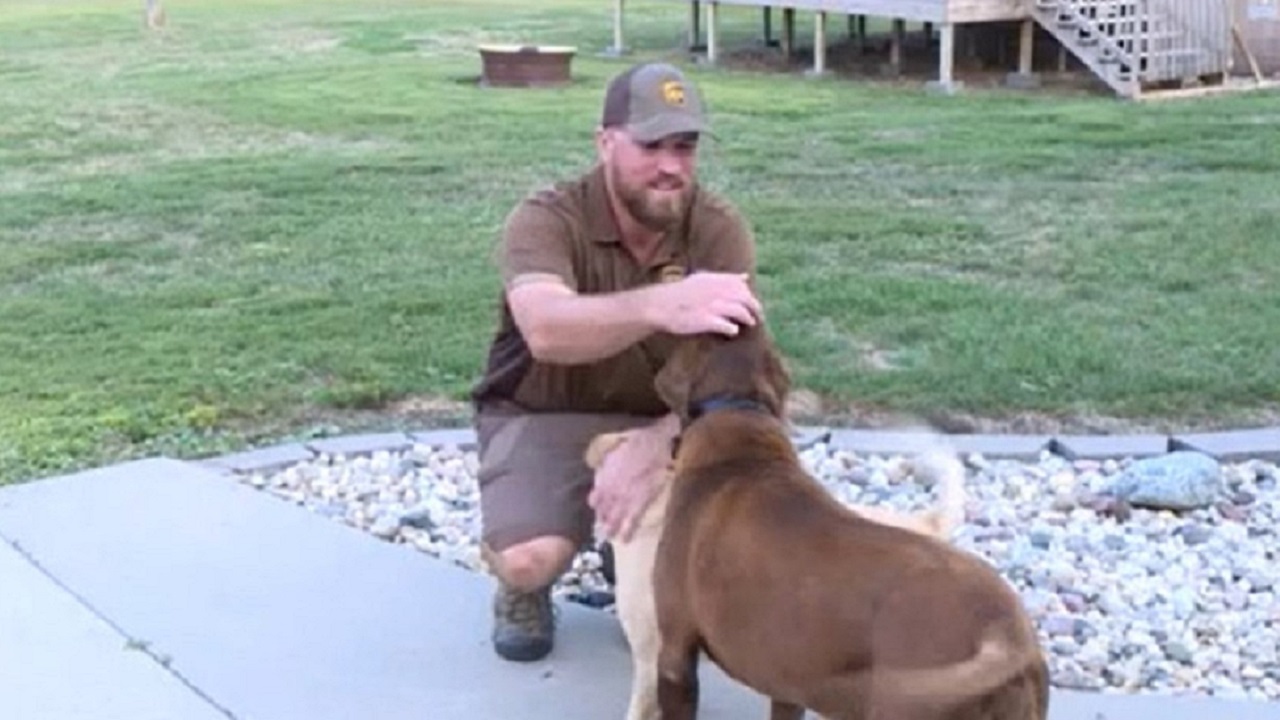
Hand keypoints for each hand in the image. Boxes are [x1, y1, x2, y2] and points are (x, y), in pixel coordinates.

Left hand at [587, 417, 677, 541]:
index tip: (598, 511)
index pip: (595, 499)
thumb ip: (606, 466)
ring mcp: (624, 498)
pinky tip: (625, 540)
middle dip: (602, 521)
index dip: (596, 506)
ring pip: (613, 519)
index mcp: (604, 478)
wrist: (654, 443)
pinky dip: (627, 531)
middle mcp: (610, 490)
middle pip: (603, 511)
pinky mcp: (639, 502)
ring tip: (610, 538)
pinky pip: (631, 521)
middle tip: (602, 530)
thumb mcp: (614, 451)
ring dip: (610, 529)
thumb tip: (601, 472)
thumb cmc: (636, 442)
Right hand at [649, 272, 762, 336]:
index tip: (752, 304)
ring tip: (749, 324)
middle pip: (744, 298)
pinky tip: (733, 332)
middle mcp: (715, 291)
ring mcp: (711, 306)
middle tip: (758, 317)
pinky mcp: (705, 320)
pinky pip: (727, 325)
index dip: (749, 295)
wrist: (658, 306)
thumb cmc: (679, 294)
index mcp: (714, 279)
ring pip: (739, 311)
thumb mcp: (701, 279)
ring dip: (747, 318)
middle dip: (754, 308)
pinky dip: (732, 329)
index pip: (741, 285)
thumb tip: (745, 277)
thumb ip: (724, 279)